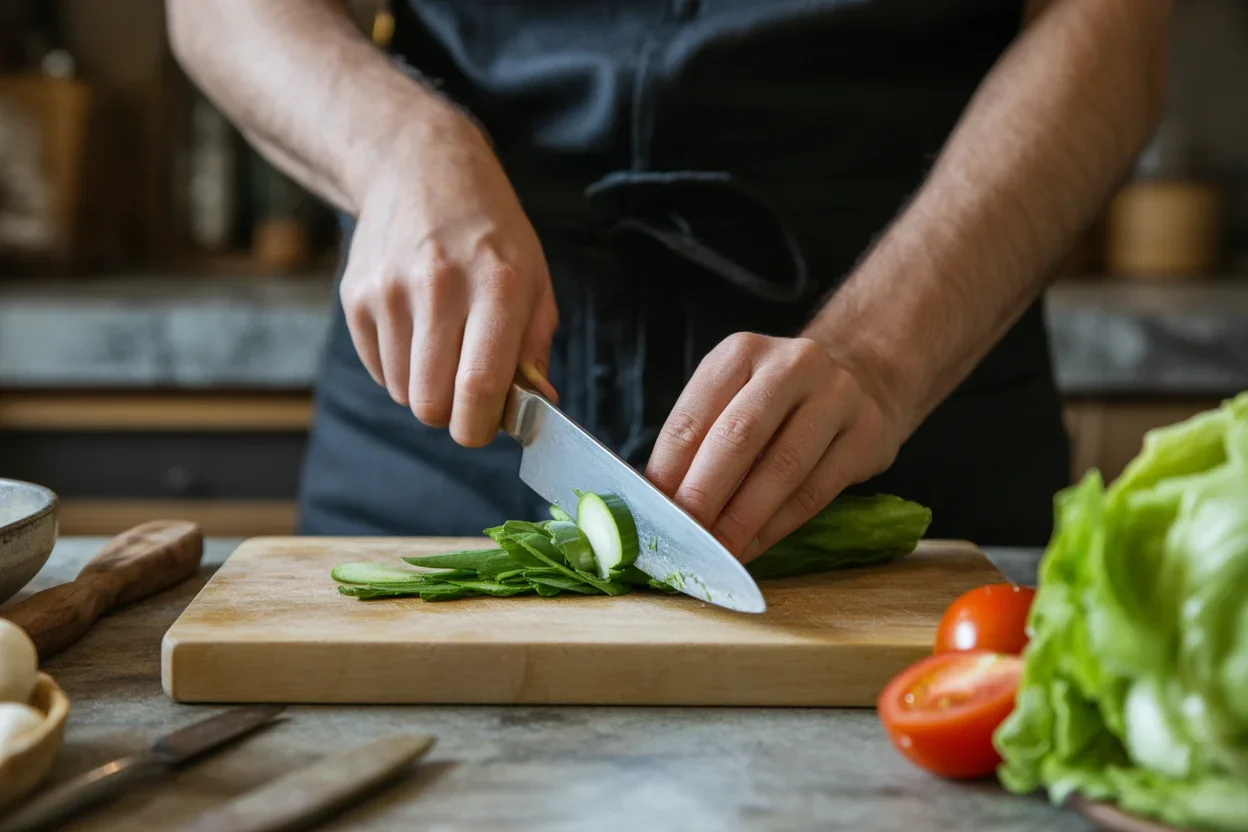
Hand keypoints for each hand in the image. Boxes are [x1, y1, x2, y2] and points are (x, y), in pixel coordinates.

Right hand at [340, 108, 557, 445]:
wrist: (420, 168)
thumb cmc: (490, 233)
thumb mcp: (535, 277)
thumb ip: (535, 347)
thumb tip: (538, 405)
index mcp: (499, 286)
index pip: (479, 387)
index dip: (481, 427)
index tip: (486, 427)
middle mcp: (439, 286)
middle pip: (432, 404)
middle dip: (452, 415)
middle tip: (468, 394)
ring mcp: (390, 291)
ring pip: (403, 393)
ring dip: (426, 387)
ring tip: (443, 346)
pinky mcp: (356, 296)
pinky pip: (379, 371)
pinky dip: (399, 367)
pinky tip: (417, 329)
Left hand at [645, 333, 904, 560]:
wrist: (863, 380)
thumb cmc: (778, 401)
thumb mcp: (734, 397)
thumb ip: (699, 440)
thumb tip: (658, 501)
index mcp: (741, 353)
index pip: (693, 416)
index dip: (668, 470)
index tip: (653, 512)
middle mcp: (791, 365)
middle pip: (738, 437)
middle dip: (704, 494)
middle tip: (683, 537)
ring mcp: (836, 396)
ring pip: (781, 467)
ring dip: (742, 519)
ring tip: (717, 551)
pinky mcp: (867, 434)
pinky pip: (815, 491)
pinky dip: (777, 526)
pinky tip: (753, 546)